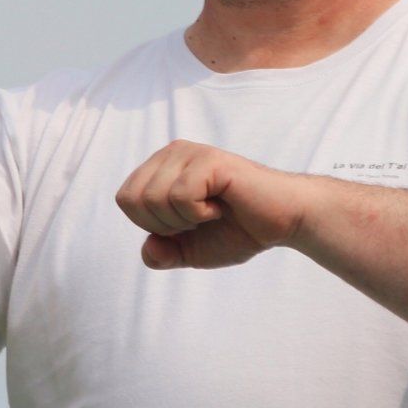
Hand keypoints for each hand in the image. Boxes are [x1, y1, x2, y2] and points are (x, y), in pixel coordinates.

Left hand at [114, 140, 313, 269]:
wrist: (282, 222)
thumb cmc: (237, 231)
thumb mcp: (189, 251)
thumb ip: (162, 254)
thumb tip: (148, 247)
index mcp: (162, 167)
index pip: (125, 199)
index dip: (152, 225)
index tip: (186, 223)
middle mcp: (172, 152)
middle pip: (132, 199)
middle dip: (164, 224)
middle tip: (198, 218)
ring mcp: (190, 153)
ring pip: (153, 198)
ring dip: (183, 219)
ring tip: (211, 211)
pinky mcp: (210, 160)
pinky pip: (180, 196)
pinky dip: (199, 213)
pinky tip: (221, 205)